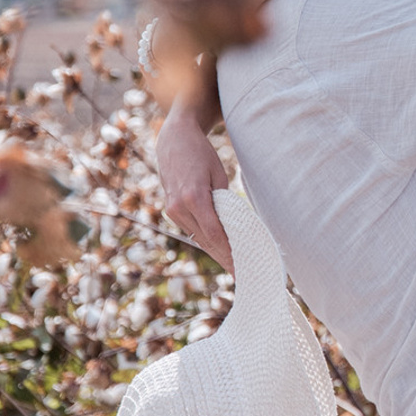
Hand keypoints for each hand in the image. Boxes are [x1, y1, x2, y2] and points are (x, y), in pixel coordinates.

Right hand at [153, 98, 233, 270]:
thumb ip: (223, 202)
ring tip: (235, 268)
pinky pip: (193, 230)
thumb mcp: (218, 175)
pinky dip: (208, 241)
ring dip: (217, 253)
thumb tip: (233, 226)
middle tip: (244, 276)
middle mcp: (179, 208)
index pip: (216, 234)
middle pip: (207, 241)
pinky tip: (220, 252)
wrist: (173, 139)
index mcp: (193, 198)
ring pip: (199, 238)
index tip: (243, 266)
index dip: (230, 253)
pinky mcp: (171, 209)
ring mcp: (172, 210)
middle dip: (225, 259)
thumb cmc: (201, 153)